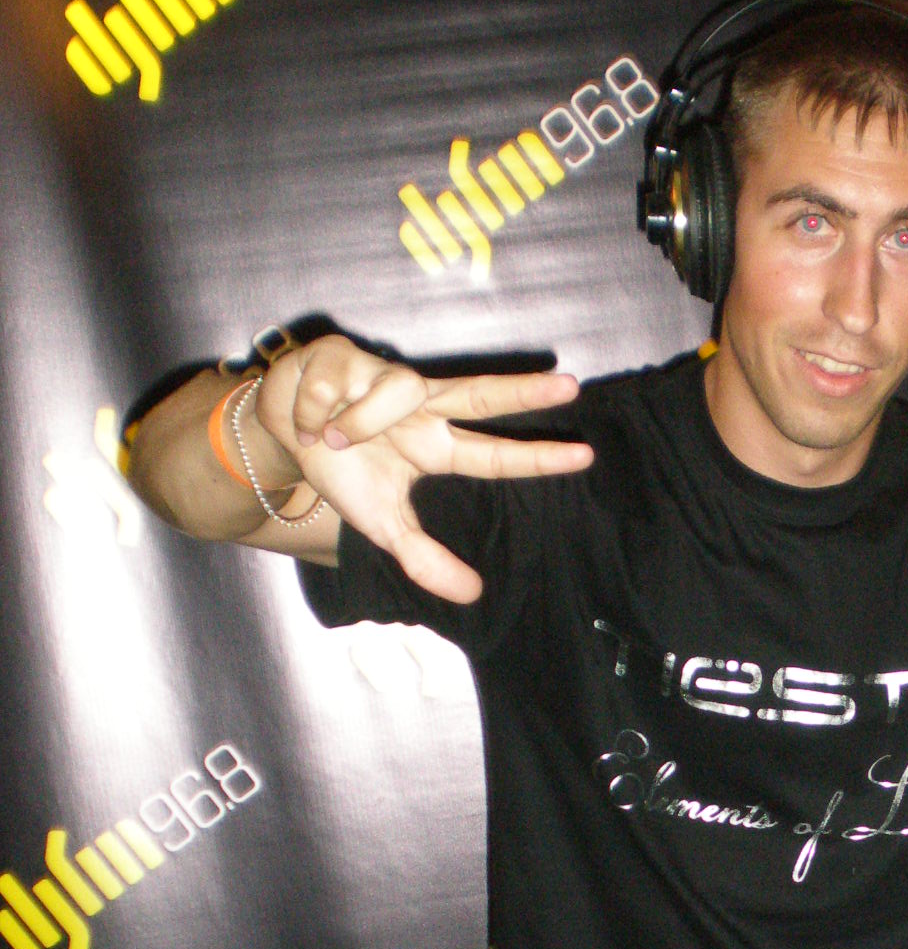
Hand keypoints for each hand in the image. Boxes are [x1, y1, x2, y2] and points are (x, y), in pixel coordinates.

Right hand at [258, 335, 589, 601]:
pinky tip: (308, 414)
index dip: (536, 457)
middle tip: (570, 385)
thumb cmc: (343, 473)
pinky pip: (337, 387)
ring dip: (352, 424)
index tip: (585, 456)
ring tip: (328, 436)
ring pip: (389, 395)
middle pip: (481, 394)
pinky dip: (313, 412)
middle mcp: (422, 406)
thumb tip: (474, 593)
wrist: (281, 440)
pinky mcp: (348, 354)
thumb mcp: (383, 525)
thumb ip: (425, 558)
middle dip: (523, 391)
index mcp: (435, 447)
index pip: (494, 456)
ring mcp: (387, 376)